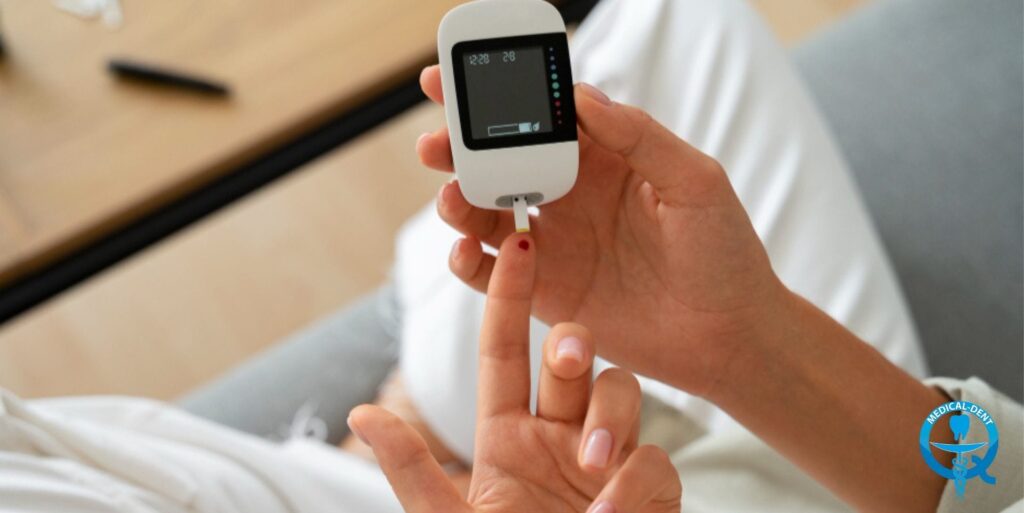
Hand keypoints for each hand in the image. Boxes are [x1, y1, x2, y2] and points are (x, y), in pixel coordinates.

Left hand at [347, 233, 680, 512]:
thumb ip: (414, 473)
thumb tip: (362, 414)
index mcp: (505, 439)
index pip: (505, 352)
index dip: (508, 298)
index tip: (517, 243)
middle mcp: (559, 441)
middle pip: (574, 361)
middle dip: (572, 346)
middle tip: (564, 353)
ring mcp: (606, 465)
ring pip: (622, 394)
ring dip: (609, 417)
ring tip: (590, 471)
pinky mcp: (649, 494)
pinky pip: (653, 461)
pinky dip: (634, 483)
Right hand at [417, 66, 785, 395]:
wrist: (728, 337)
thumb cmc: (724, 253)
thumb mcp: (695, 183)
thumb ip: (639, 137)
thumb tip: (582, 95)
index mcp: (603, 158)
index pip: (542, 118)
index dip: (500, 98)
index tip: (458, 81)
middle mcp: (569, 195)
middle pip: (499, 161)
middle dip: (460, 148)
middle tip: (435, 143)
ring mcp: (552, 243)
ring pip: (485, 213)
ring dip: (458, 201)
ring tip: (452, 197)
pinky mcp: (542, 291)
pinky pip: (489, 272)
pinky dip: (466, 258)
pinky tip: (464, 249)